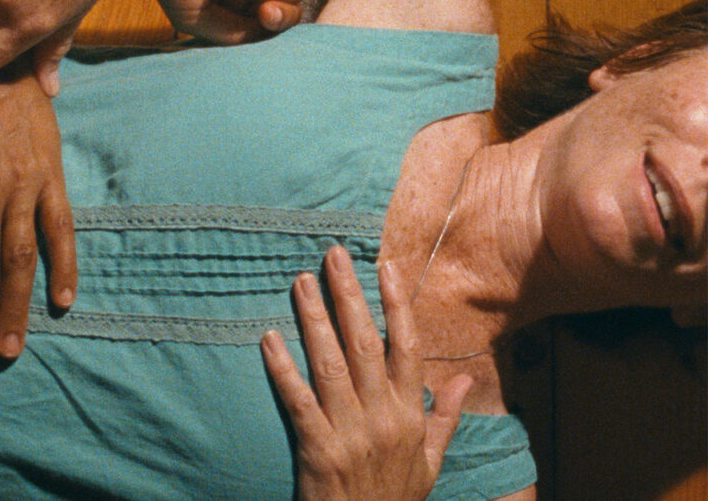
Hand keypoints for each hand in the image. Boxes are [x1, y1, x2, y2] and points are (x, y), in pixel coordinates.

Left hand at [261, 246, 471, 500]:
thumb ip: (445, 416)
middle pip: (364, 344)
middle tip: (331, 256)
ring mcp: (349, 433)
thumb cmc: (395, 498)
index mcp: (409, 415)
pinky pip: (298, 402)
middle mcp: (382, 418)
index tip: (384, 266)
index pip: (405, 347)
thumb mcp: (431, 461)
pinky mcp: (317, 451)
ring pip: (330, 365)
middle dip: (348, 296)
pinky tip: (269, 339)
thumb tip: (463, 376)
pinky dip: (283, 369)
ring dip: (314, 321)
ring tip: (301, 283)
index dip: (396, 304)